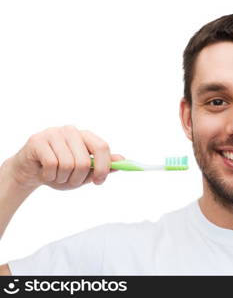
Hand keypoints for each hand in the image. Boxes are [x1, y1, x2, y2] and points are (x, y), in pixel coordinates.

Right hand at [7, 125, 123, 190]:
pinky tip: (45, 173)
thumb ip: (102, 166)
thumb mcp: (84, 172)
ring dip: (63, 179)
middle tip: (71, 182)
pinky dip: (50, 176)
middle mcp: (71, 131)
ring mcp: (54, 133)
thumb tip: (122, 160)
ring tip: (57, 177)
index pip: (102, 146)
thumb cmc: (60, 171)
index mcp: (85, 136)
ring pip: (67, 164)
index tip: (99, 181)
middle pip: (84, 160)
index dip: (104, 166)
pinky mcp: (38, 140)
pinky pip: (51, 164)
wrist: (30, 172)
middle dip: (78, 179)